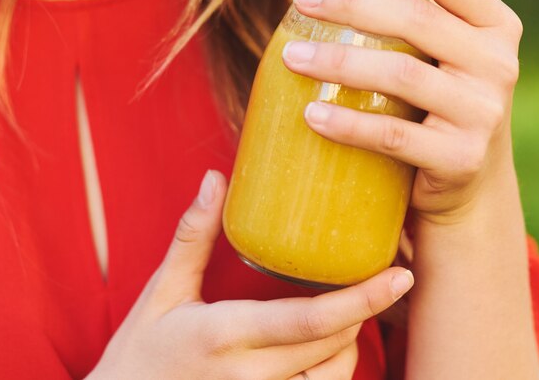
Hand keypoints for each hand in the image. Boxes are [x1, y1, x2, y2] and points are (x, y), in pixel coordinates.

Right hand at [88, 170, 412, 379]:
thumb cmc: (140, 352)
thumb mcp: (163, 291)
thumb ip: (193, 235)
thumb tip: (214, 179)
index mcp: (225, 336)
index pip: (308, 322)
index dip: (360, 300)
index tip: (398, 275)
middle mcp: (249, 378)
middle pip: (332, 344)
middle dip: (366, 308)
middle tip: (388, 273)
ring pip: (334, 375)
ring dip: (353, 338)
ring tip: (356, 303)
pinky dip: (335, 366)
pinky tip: (330, 339)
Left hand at [284, 0, 522, 224]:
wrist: (470, 176)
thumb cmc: (439, 98)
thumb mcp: (443, 51)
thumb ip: (413, 14)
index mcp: (493, 23)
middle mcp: (497, 63)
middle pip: (418, 20)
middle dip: (354, 3)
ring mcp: (482, 113)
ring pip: (402, 76)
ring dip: (340, 63)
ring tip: (291, 56)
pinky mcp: (460, 158)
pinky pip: (395, 136)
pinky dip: (349, 123)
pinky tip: (312, 113)